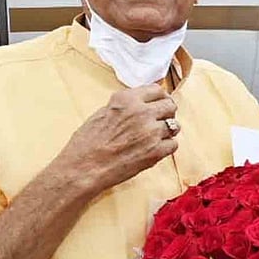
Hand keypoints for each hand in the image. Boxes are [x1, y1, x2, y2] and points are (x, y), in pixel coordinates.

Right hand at [52, 85, 178, 194]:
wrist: (84, 168)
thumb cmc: (87, 144)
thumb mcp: (103, 113)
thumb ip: (125, 106)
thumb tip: (141, 103)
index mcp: (127, 99)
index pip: (157, 90)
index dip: (160, 98)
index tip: (160, 103)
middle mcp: (141, 112)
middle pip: (170, 106)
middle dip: (167, 114)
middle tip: (160, 122)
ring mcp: (151, 131)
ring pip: (175, 126)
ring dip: (167, 132)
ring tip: (154, 139)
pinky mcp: (156, 151)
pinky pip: (173, 145)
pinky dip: (166, 148)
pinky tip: (153, 150)